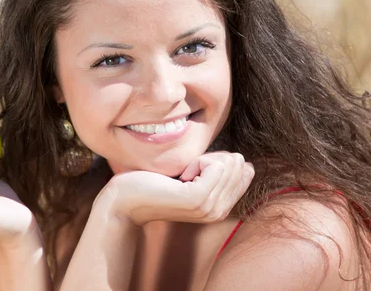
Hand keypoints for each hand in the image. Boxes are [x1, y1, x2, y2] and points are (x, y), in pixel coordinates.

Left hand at [97, 151, 253, 226]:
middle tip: (184, 173)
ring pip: (229, 162)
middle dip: (211, 158)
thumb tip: (243, 162)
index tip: (193, 171)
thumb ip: (217, 172)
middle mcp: (219, 212)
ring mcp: (210, 208)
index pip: (246, 171)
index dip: (219, 160)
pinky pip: (216, 164)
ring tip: (180, 176)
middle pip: (239, 163)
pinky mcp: (198, 199)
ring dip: (202, 159)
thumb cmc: (152, 183)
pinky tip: (179, 177)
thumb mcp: (191, 177)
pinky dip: (196, 161)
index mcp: (221, 207)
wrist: (124, 200)